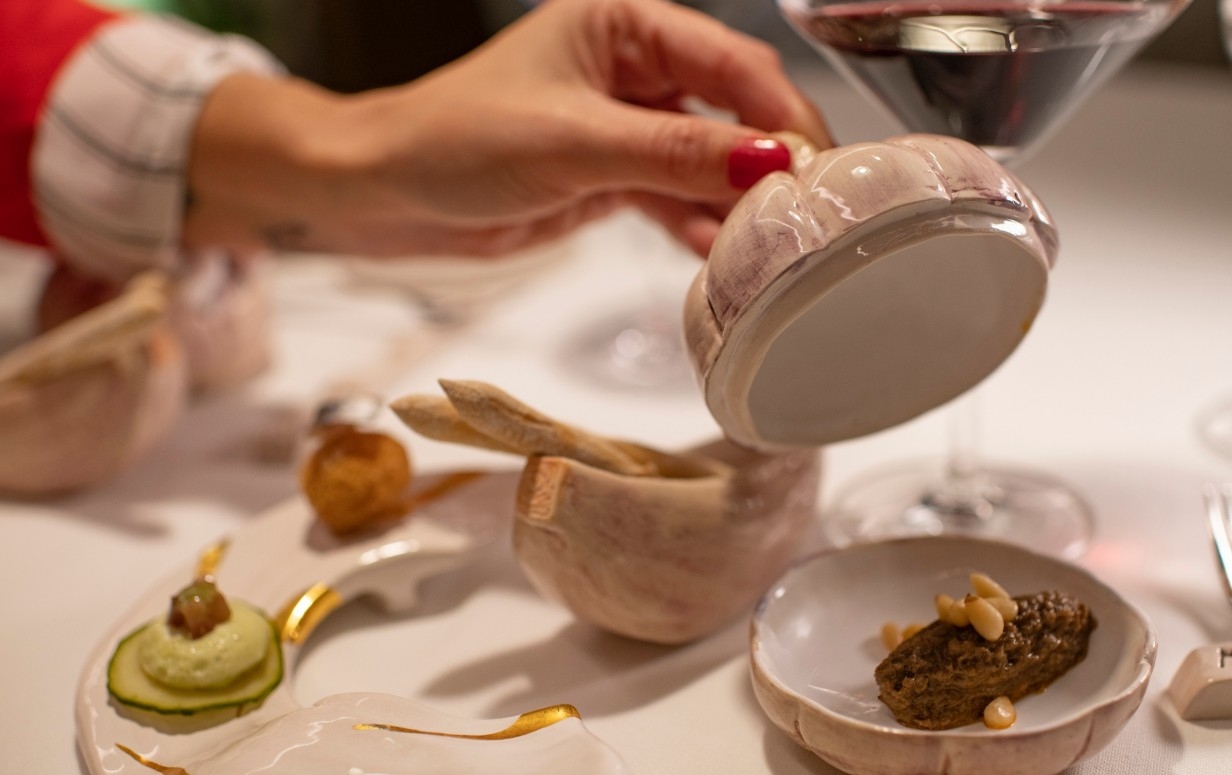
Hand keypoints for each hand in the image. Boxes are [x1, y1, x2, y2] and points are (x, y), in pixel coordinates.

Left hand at [185, 0, 831, 258]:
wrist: (382, 194)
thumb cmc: (452, 139)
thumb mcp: (572, 143)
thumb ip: (672, 154)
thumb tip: (765, 161)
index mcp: (627, 24)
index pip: (732, 61)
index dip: (780, 113)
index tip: (816, 168)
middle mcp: (634, 70)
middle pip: (732, 111)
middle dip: (769, 163)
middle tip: (809, 216)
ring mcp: (625, 128)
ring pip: (707, 164)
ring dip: (736, 207)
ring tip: (772, 249)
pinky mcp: (611, 179)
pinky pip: (674, 202)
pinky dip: (697, 230)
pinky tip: (722, 260)